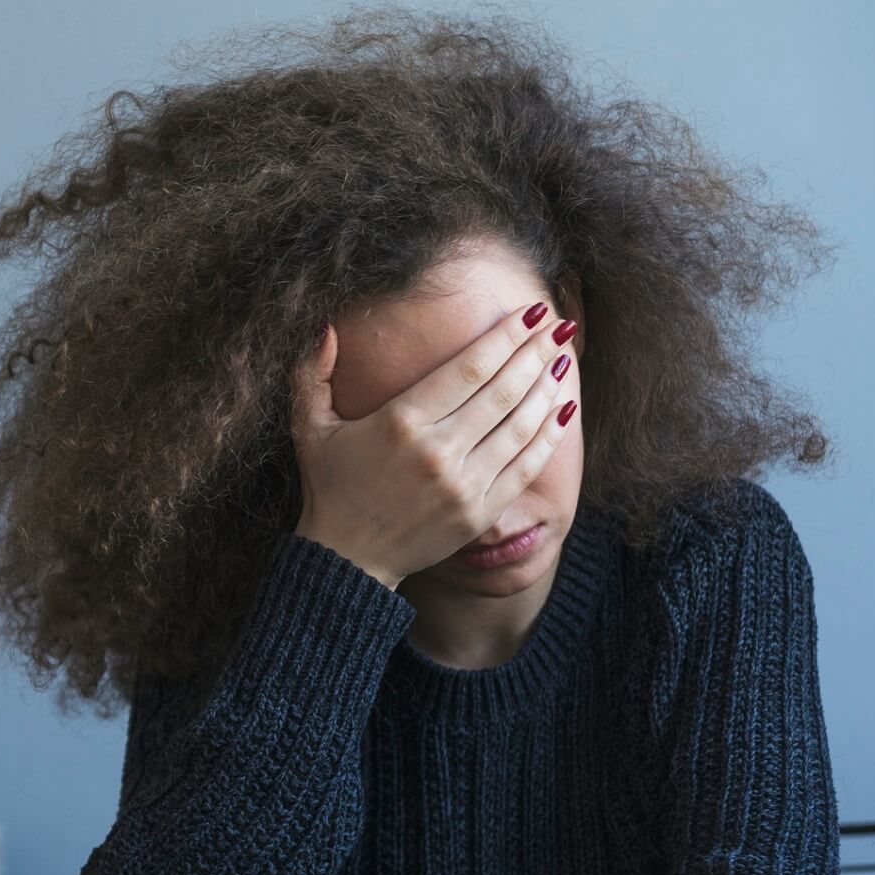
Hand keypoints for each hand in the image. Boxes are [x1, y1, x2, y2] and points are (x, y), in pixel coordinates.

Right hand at [288, 302, 577, 588]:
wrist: (346, 560)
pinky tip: (564, 408)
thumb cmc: (330, 488)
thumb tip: (324, 325)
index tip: (530, 314)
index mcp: (400, 421)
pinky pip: (525, 466)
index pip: (469, 369)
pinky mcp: (479, 513)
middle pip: (502, 390)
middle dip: (537, 352)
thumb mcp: (310, 428)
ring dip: (548, 388)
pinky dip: (549, 435)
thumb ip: (311, 373)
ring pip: (520, 425)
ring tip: (565, 359)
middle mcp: (437, 451)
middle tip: (559, 326)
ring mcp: (463, 485)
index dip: (505, 337)